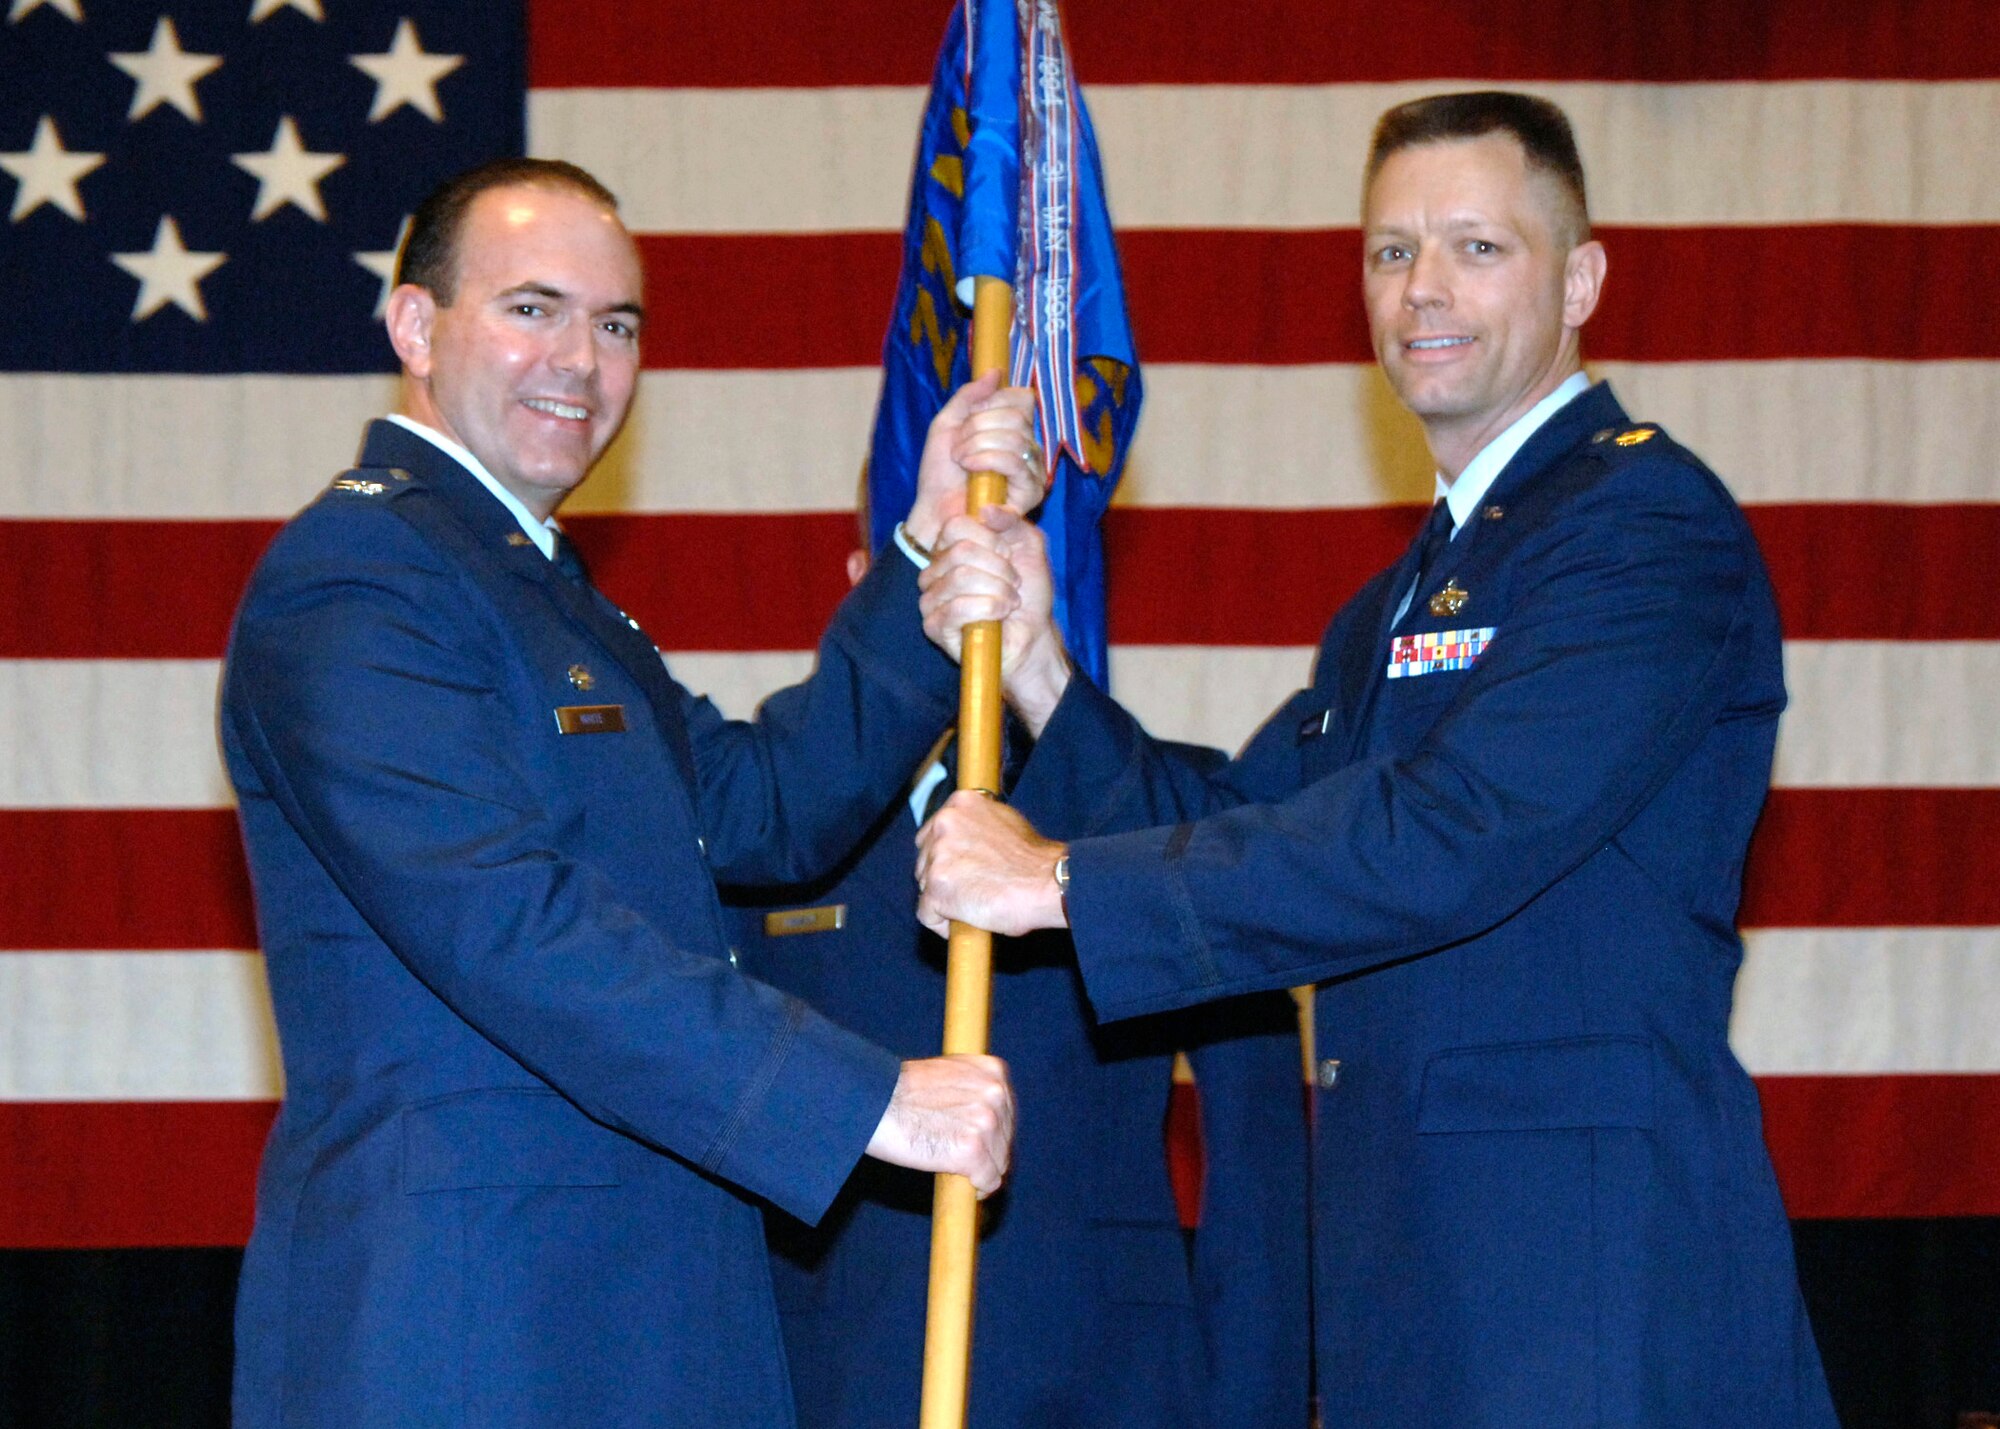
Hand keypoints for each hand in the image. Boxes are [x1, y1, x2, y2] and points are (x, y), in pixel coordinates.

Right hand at [866, 1053, 1015, 1195]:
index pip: (1006, 1113)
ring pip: (999, 1163)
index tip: (973, 1142)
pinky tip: (959, 1182)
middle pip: (1005, 1139)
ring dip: (981, 1171)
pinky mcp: (973, 1151)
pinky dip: (978, 1188)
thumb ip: (972, 1088)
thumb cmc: (900, 1091)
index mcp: (992, 1071)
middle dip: (988, 1153)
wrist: (872, 1102)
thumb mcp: (947, 1073)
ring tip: (953, 1168)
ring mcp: (987, 1122)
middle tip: (959, 1159)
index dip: (991, 1132)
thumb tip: (990, 1114)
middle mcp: (995, 1093)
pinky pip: (989, 1181)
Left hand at [904, 371, 1042, 549]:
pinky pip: (1017, 469)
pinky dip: (989, 468)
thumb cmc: (939, 472)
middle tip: (958, 451)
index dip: (993, 403)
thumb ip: (969, 397)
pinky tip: (975, 484)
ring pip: (1016, 442)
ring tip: (962, 464)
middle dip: (977, 430)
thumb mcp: (946, 425)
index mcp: (1013, 429)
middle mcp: (1029, 449)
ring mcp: (1032, 473)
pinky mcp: (1029, 497)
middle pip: (1016, 419)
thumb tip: (996, 372)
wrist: (933, 511)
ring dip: (977, 450)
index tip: (968, 420)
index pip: (1022, 399)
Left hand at [915, 791, 1068, 937]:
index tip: (962, 869)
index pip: (932, 833)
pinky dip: (944, 925)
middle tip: (972, 890)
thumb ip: (977, 824)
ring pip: (925, 886)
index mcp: (959, 804)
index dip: (946, 857)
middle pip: (924, 859)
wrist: (1047, 883)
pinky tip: (968, 921)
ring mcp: (937, 857)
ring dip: (944, 900)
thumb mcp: (1004, 822)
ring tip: (975, 905)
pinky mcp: (937, 889)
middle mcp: (944, 824)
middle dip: (943, 877)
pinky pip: (927, 914)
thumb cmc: (1034, 860)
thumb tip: (967, 835)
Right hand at [917, 506, 1071, 735]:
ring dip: (997, 590)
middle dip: (998, 568)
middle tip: (1013, 583)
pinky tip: (1001, 614)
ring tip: (1010, 601)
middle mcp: (936, 570)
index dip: (989, 538)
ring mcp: (931, 598)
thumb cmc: (1028, 592)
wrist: (1033, 635)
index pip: (955, 526)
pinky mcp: (933, 626)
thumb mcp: (1029, 545)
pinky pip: (957, 608)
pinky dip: (989, 608)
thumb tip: (986, 510)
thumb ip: (1012, 521)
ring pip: (960, 578)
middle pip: (959, 551)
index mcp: (952, 548)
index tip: (1008, 555)